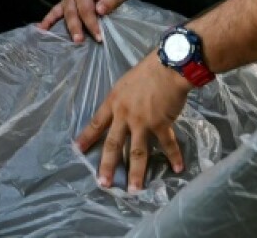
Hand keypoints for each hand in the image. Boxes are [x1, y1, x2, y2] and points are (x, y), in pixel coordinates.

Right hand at [37, 0, 125, 42]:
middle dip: (75, 28)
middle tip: (79, 40)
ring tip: (58, 38)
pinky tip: (41, 30)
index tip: (98, 37)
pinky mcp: (61, 8)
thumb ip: (110, 1)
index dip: (92, 24)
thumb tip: (100, 10)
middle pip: (72, 13)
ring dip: (59, 26)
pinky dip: (46, 21)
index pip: (87, 10)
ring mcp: (65, 2)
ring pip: (61, 14)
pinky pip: (52, 14)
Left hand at [76, 52, 189, 191]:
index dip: (87, 137)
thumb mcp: (126, 83)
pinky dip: (174, 156)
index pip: (96, 122)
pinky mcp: (161, 124)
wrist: (169, 66)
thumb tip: (121, 112)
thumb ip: (122, 100)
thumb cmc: (147, 71)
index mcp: (114, 102)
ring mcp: (142, 121)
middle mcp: (124, 115)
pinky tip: (178, 168)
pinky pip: (167, 144)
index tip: (78, 149)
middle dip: (107, 165)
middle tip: (103, 183)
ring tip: (134, 190)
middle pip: (113, 144)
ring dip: (136, 172)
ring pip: (137, 152)